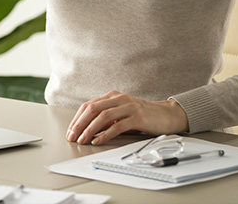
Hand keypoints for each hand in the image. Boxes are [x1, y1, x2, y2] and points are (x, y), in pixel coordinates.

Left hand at [66, 90, 188, 145]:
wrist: (167, 115)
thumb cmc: (142, 116)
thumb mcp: (121, 114)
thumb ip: (107, 119)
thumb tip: (88, 130)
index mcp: (112, 96)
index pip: (89, 105)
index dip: (77, 118)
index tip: (70, 131)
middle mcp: (119, 99)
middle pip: (93, 109)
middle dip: (79, 124)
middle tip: (72, 136)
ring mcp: (128, 106)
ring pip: (103, 116)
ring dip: (90, 129)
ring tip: (83, 140)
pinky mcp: (138, 117)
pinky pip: (117, 126)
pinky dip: (105, 134)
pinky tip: (98, 141)